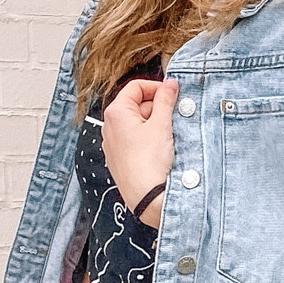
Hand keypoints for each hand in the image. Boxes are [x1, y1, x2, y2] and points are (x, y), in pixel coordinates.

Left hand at [102, 76, 177, 229]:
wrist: (147, 198)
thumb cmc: (150, 162)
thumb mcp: (161, 125)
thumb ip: (165, 100)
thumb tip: (170, 85)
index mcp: (116, 113)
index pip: (136, 87)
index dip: (156, 87)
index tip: (172, 94)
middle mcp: (109, 126)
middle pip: (135, 104)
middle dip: (156, 107)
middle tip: (173, 116)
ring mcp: (112, 144)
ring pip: (135, 123)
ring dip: (152, 123)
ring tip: (167, 134)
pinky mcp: (118, 159)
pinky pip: (133, 140)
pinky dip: (146, 138)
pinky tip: (158, 148)